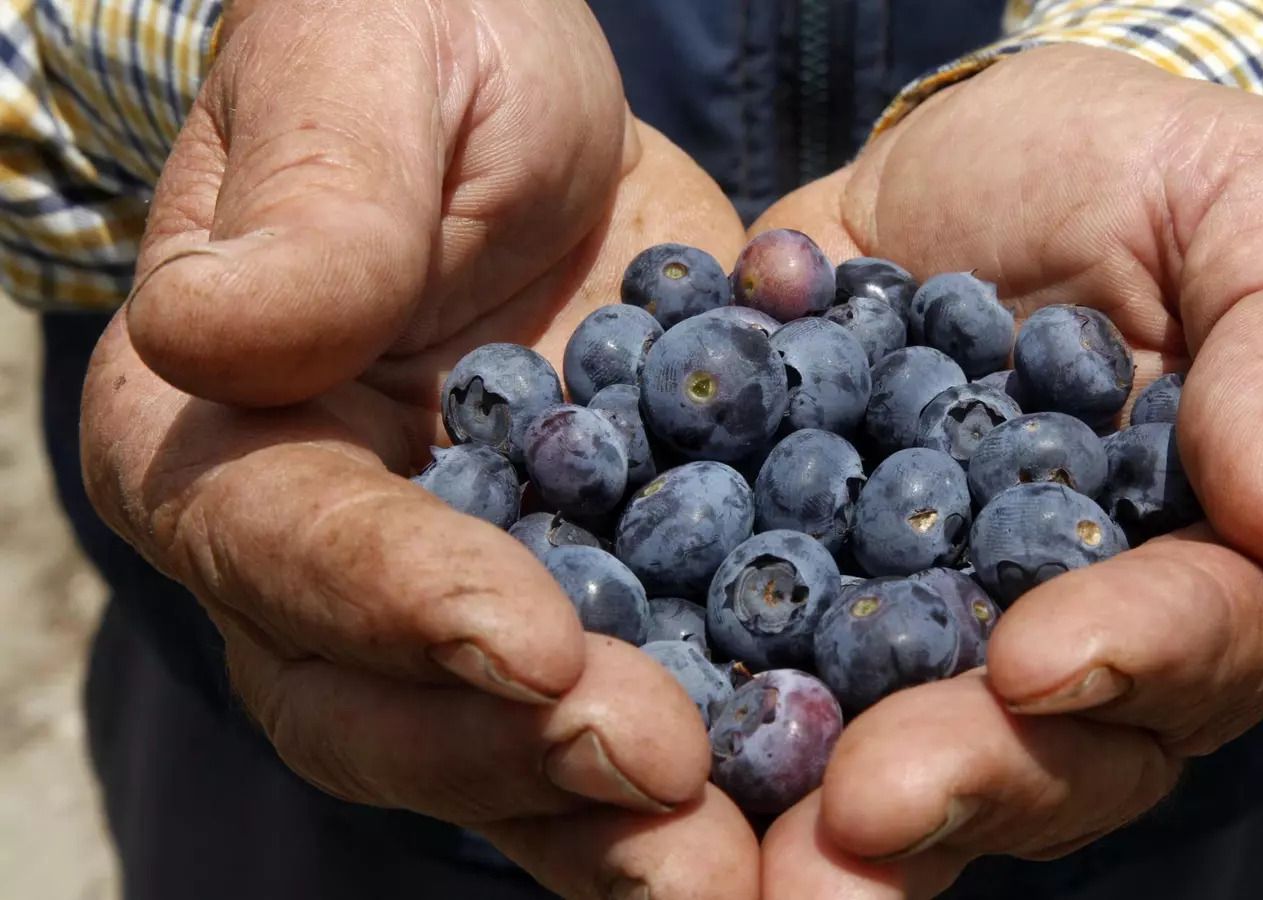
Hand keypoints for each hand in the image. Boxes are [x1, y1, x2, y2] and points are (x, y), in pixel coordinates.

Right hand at [84, 1, 756, 896]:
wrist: (523, 99)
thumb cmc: (414, 41)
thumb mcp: (371, 72)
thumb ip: (318, 204)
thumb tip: (223, 332)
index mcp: (228, 435)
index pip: (296, 547)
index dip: (403, 604)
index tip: (535, 640)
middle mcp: (328, 555)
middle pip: (389, 707)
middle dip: (523, 756)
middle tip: (663, 784)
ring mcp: (465, 593)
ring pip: (513, 748)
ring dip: (621, 821)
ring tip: (747, 867)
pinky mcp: (597, 593)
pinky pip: (640, 696)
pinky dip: (717, 757)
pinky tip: (813, 792)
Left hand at [751, 44, 1262, 896]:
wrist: (972, 154)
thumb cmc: (1139, 171)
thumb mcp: (1243, 203)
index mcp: (1218, 558)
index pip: (1210, 638)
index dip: (1134, 658)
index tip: (1037, 658)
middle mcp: (1087, 633)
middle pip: (1057, 749)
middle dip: (967, 780)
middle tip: (868, 808)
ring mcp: (944, 633)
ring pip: (916, 757)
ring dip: (838, 812)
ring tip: (765, 850)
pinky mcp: (820, 598)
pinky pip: (780, 674)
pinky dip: (722, 708)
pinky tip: (650, 727)